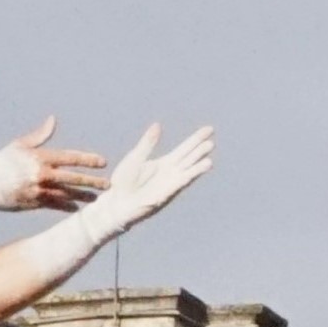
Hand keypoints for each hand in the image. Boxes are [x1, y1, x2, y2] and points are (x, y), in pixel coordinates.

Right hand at [0, 117, 107, 213]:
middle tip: (108, 184)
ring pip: (67, 195)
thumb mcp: (19, 145)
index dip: (88, 160)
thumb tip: (53, 120)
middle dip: (92, 182)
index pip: (69, 158)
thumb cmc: (2, 162)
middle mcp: (41, 175)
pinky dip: (67, 207)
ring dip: (83, 197)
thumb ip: (39, 135)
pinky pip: (55, 206)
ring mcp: (38, 191)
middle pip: (73, 178)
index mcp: (39, 158)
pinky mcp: (34, 203)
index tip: (102, 162)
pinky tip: (78, 208)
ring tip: (97, 198)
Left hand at [90, 123, 213, 237]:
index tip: (209, 129)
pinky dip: (188, 178)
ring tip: (209, 158)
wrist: (116, 202)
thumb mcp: (136, 157)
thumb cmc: (123, 181)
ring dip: (198, 166)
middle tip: (211, 140)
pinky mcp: (165, 194)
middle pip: (190, 158)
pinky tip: (194, 175)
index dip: (196, 139)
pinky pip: (179, 184)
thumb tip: (158, 125)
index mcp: (164, 163)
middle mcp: (171, 173)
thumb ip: (148, 143)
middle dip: (200, 149)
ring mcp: (169, 184)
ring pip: (188, 172)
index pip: (185, 148)